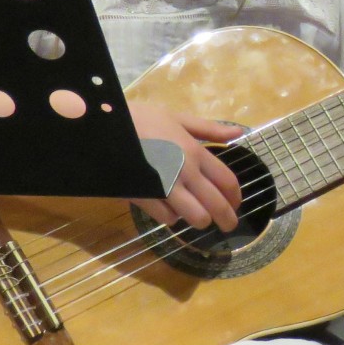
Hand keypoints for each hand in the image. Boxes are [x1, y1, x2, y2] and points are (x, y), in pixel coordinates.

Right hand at [128, 100, 243, 231]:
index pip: (227, 181)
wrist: (104, 128)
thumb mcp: (177, 118)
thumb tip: (238, 133)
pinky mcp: (145, 197)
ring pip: (195, 217)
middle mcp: (185, 172)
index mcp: (196, 152)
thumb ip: (209, 129)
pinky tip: (170, 211)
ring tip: (199, 219)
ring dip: (200, 220)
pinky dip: (171, 218)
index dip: (236, 197)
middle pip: (216, 204)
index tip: (237, 205)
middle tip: (228, 226)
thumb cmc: (141, 119)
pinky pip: (166, 218)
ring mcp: (165, 187)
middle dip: (227, 219)